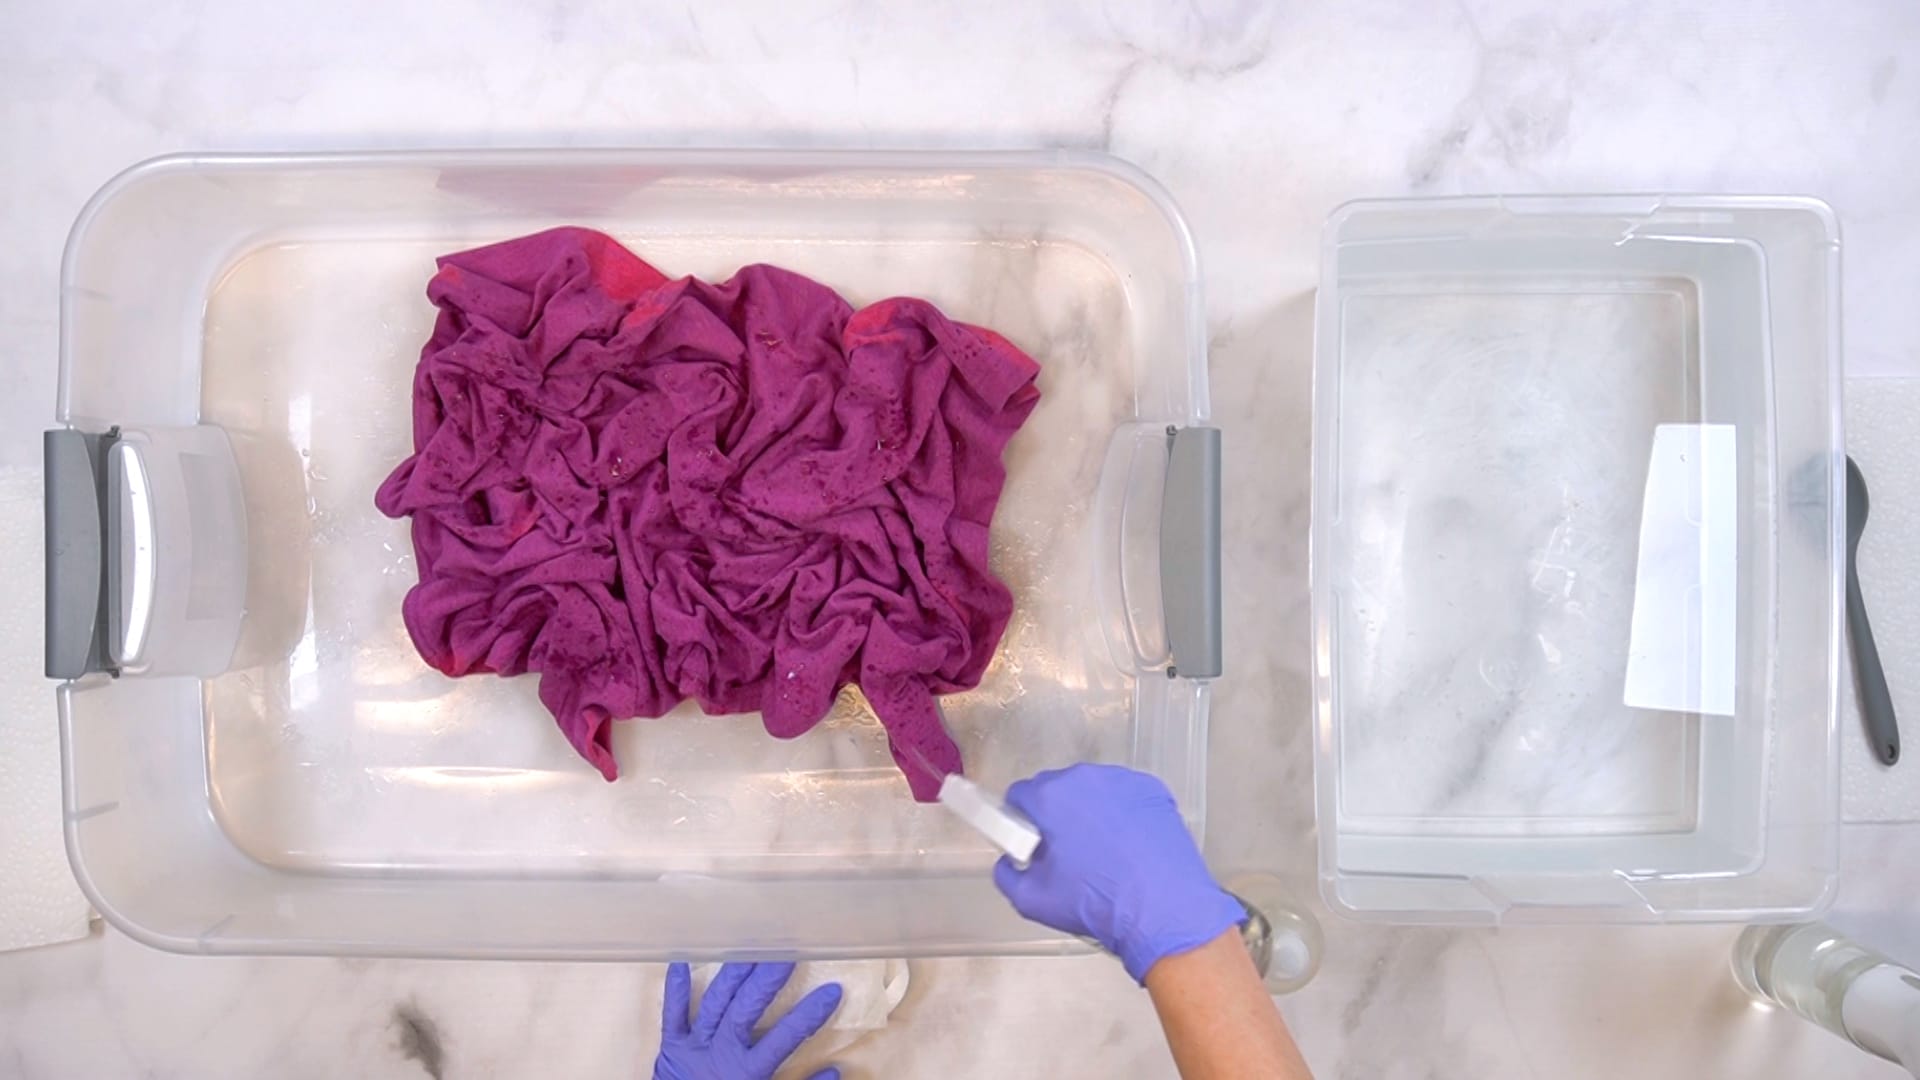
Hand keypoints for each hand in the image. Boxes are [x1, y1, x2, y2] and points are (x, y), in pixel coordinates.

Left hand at [653, 962, 842, 1079]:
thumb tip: (836, 1071)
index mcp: (748, 1072)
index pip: (785, 1038)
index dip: (809, 1014)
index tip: (832, 991)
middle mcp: (722, 1052)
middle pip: (746, 1010)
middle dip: (766, 980)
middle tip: (786, 954)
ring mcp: (696, 1045)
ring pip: (715, 1002)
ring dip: (733, 974)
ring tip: (751, 947)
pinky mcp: (672, 1045)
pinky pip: (672, 1014)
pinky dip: (675, 988)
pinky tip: (679, 961)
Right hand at [993, 764, 1246, 983]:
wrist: (1164, 912)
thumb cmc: (1098, 903)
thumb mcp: (1033, 900)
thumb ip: (1007, 876)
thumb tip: (1008, 864)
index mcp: (1052, 797)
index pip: (1020, 794)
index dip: (1020, 819)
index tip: (1029, 840)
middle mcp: (1087, 779)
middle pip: (1057, 788)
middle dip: (1055, 814)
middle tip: (1065, 852)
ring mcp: (1124, 781)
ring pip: (1092, 790)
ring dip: (1089, 811)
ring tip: (1101, 852)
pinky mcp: (1153, 791)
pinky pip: (1124, 796)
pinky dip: (1121, 813)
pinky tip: (1127, 846)